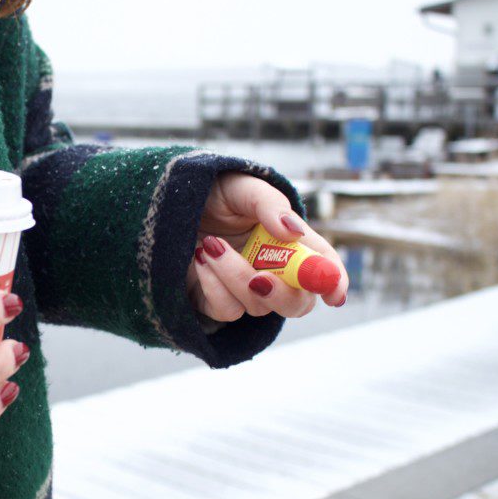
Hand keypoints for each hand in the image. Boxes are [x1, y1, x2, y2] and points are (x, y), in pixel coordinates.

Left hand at [187, 173, 348, 321]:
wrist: (164, 204)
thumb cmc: (212, 192)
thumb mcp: (241, 187)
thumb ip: (268, 205)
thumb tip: (291, 232)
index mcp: (291, 241)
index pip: (323, 267)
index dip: (333, 282)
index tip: (333, 293)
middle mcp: (274, 270)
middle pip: (298, 303)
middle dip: (282, 295)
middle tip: (258, 279)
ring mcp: (246, 289)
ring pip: (259, 306)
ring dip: (234, 277)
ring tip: (210, 244)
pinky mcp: (217, 302)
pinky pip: (227, 311)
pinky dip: (213, 287)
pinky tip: (200, 259)